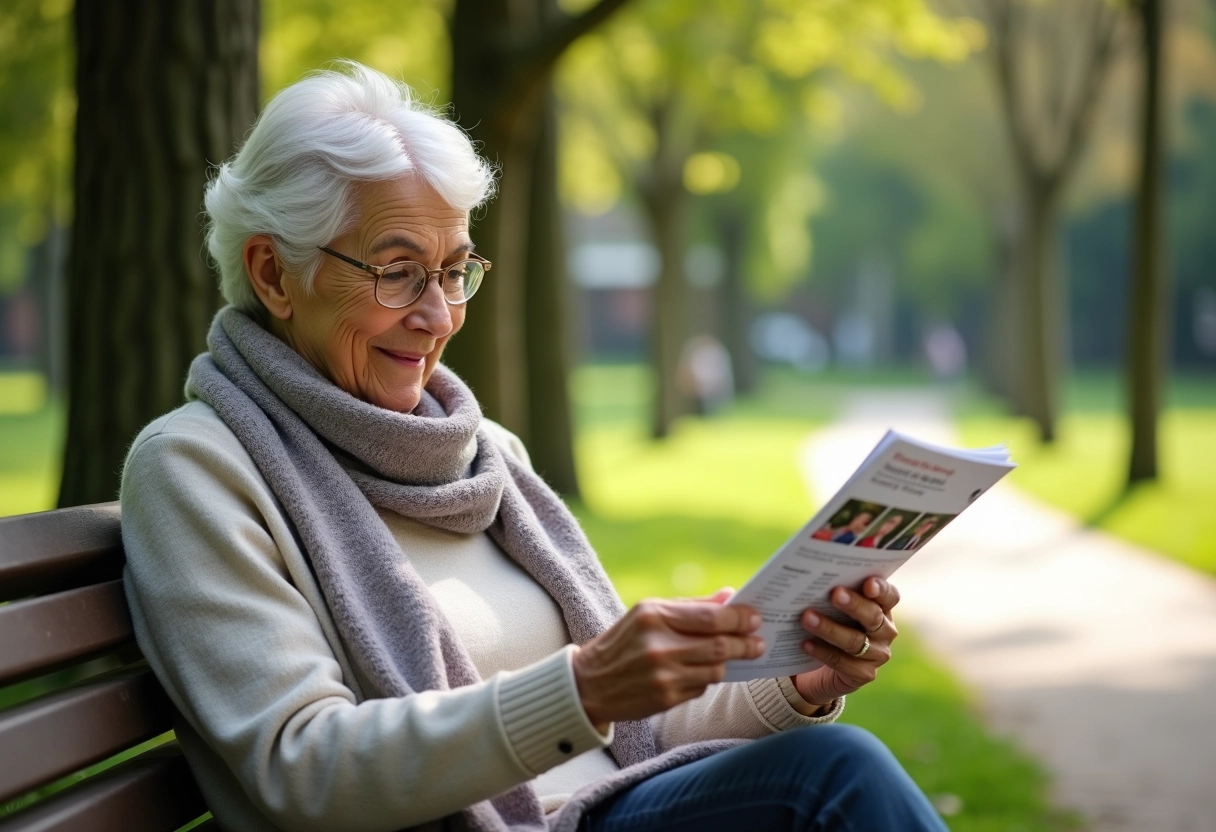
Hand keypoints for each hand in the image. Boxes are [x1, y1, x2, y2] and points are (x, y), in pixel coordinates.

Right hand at [572, 589, 765, 726]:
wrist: (588, 683)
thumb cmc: (623, 641)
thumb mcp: (648, 613)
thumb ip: (691, 606)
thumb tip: (730, 597)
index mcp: (654, 615)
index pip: (710, 617)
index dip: (739, 619)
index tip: (755, 618)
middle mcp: (658, 645)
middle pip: (719, 646)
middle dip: (745, 644)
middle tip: (758, 642)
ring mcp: (662, 675)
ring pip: (715, 669)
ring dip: (727, 662)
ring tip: (732, 655)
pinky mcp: (665, 698)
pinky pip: (701, 687)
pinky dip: (707, 678)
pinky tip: (701, 671)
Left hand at [789, 576, 899, 706]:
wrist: (821, 668)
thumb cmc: (829, 623)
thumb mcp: (833, 607)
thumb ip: (832, 592)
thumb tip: (812, 577)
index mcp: (882, 608)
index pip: (889, 596)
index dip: (881, 589)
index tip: (867, 583)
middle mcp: (885, 631)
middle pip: (873, 616)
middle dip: (853, 605)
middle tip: (834, 594)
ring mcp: (877, 654)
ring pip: (855, 641)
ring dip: (830, 628)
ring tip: (806, 617)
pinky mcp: (864, 674)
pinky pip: (843, 663)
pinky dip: (822, 651)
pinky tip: (805, 643)